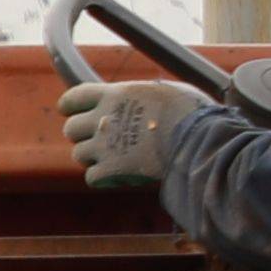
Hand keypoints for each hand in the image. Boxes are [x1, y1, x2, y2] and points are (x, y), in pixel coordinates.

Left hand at [62, 74, 204, 187]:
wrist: (199, 141)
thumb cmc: (193, 113)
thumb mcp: (169, 92)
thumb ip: (145, 97)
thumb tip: (146, 100)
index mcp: (116, 94)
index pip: (74, 97)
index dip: (71, 106)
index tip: (75, 111)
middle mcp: (103, 119)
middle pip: (71, 128)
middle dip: (84, 135)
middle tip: (104, 140)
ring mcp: (104, 145)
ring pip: (79, 154)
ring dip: (95, 157)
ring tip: (117, 159)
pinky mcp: (111, 170)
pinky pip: (92, 177)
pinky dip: (104, 178)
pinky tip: (121, 176)